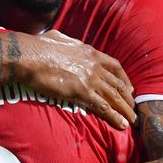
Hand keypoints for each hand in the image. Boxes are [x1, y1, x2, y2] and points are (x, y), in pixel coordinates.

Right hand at [16, 31, 135, 129]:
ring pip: (114, 96)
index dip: (124, 78)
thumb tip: (61, 39)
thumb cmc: (38, 46)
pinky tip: (121, 124)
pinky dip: (114, 116)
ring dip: (125, 109)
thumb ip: (66, 42)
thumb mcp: (58, 38)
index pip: (114, 66)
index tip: (128, 88)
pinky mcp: (81, 92)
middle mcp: (94, 65)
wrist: (29, 56)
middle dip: (127, 97)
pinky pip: (103, 107)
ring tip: (133, 120)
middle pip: (117, 83)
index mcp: (90, 52)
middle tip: (133, 107)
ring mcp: (90, 78)